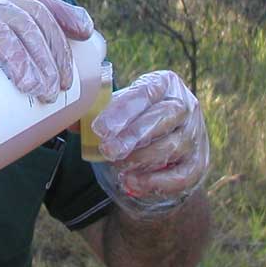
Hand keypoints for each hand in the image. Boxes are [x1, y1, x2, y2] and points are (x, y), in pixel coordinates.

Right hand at [0, 0, 93, 124]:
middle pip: (33, 13)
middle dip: (59, 47)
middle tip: (65, 87)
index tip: (85, 34)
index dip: (61, 12)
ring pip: (21, 21)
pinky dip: (18, 55)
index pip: (29, 2)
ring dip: (44, 56)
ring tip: (50, 92)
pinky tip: (30, 79)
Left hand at [91, 70, 208, 213]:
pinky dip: (156, 181)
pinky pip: (181, 175)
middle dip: (133, 135)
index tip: (101, 128)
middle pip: (163, 117)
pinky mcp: (199, 162)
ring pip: (172, 146)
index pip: (146, 93)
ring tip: (118, 165)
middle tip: (108, 150)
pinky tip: (133, 182)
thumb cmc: (134, 122)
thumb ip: (95, 114)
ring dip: (142, 157)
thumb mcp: (118, 112)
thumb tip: (66, 120)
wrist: (162, 148)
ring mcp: (195, 134)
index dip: (123, 110)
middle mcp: (186, 105)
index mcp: (165, 84)